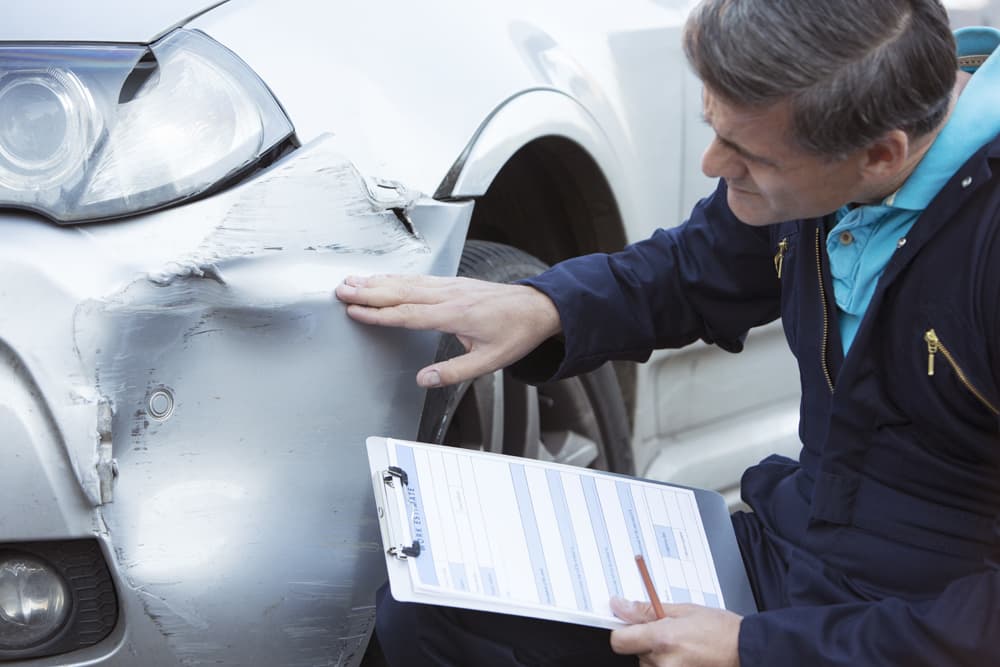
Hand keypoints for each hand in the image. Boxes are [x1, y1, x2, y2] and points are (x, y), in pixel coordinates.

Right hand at [334, 274, 561, 386]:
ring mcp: (450, 286)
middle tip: (341, 290)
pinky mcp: (454, 283)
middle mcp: (449, 296)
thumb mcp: (489, 361)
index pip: (407, 314)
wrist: (538, 307)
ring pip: (407, 282)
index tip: (355, 311)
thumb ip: (453, 372)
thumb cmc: (516, 333)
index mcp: (455, 315)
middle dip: (368, 291)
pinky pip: (418, 279)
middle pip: (400, 292)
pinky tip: (383, 278)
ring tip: (352, 281)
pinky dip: (396, 277)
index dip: (379, 314)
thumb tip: (423, 380)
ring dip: (377, 281)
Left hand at [609, 597, 741, 666]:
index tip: (629, 627)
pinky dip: (669, 665)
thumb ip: (646, 610)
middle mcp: (664, 663)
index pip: (619, 641)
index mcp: (663, 639)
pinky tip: (686, 658)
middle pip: (636, 654)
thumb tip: (620, 606)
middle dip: (648, 643)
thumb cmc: (721, 630)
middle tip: (671, 635)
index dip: (622, 632)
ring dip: (659, 657)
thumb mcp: (683, 610)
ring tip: (683, 648)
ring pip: (649, 665)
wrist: (747, 651)